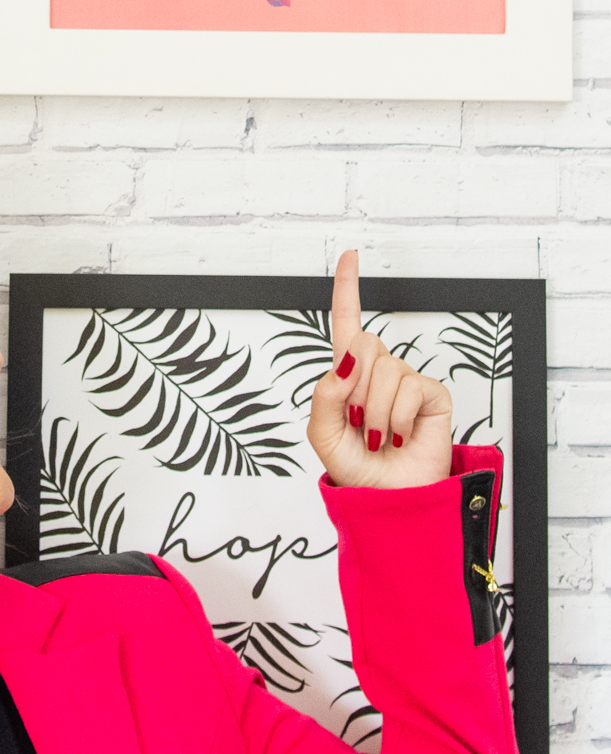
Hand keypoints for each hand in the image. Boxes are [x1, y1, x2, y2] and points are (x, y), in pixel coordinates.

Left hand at [307, 250, 452, 488]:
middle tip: (358, 422)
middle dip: (355, 386)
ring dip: (374, 411)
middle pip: (363, 343)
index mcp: (348, 374)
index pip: (347, 322)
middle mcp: (378, 370)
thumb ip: (324, 395)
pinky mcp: (431, 394)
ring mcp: (406, 380)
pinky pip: (408, 389)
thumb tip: (345, 362)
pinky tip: (399, 435)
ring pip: (384, 370)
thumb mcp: (322, 434)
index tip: (351, 255)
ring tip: (378, 435)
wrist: (390, 499)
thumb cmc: (357, 467)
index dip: (348, 287)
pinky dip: (397, 418)